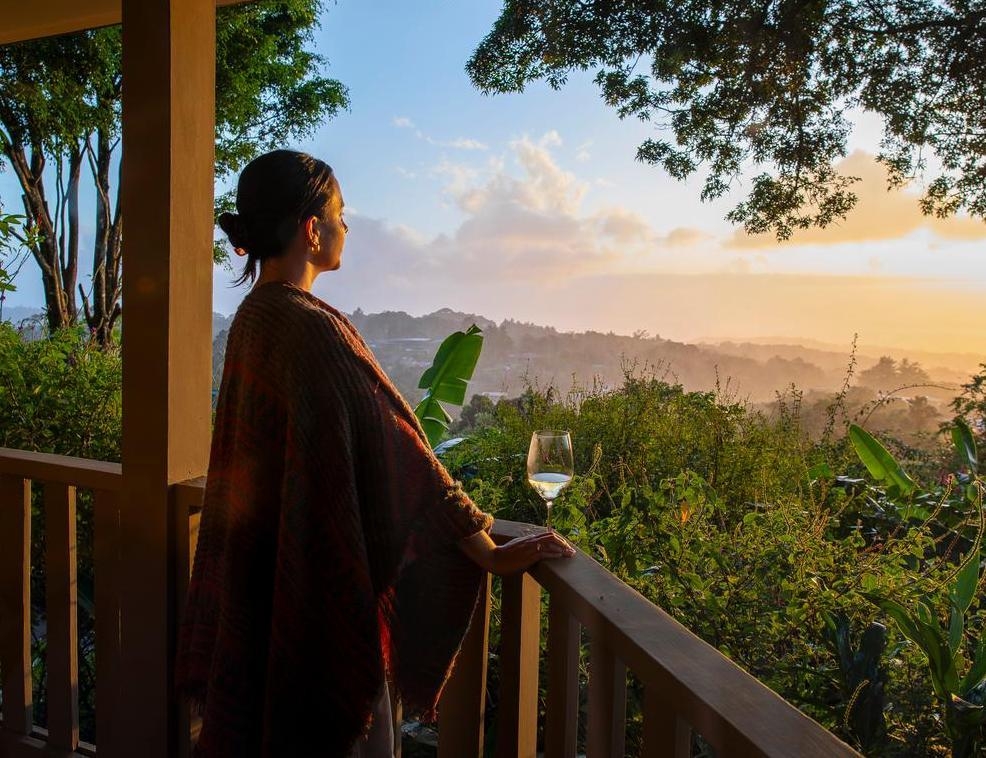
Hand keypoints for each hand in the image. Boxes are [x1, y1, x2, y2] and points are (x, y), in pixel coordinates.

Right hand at [459, 529, 575, 575]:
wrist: (495, 559)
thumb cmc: (505, 557)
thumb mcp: (517, 549)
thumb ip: (526, 549)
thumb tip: (534, 555)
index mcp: (529, 539)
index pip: (547, 535)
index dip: (558, 539)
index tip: (565, 546)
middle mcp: (531, 540)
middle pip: (551, 536)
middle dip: (563, 542)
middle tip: (571, 550)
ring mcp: (530, 547)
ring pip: (550, 543)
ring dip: (562, 548)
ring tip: (570, 554)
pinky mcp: (528, 555)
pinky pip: (544, 552)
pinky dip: (553, 553)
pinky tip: (560, 556)